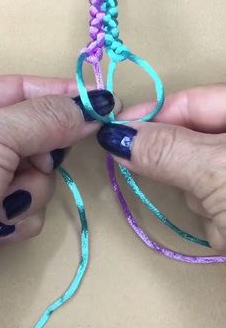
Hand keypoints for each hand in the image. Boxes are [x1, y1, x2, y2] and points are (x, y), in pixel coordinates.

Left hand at [0, 75, 118, 262]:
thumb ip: (45, 117)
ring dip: (31, 193)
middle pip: (40, 134)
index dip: (65, 94)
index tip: (104, 102)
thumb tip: (92, 108)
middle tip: (38, 163)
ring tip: (2, 204)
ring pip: (42, 176)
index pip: (25, 88)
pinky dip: (22, 219)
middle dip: (44, 155)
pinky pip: (33, 207)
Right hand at [97, 84, 225, 250]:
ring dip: (198, 194)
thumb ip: (167, 148)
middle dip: (178, 163)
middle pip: (191, 136)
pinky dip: (210, 214)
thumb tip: (115, 134)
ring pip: (198, 170)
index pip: (191, 99)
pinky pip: (209, 196)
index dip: (151, 113)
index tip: (113, 131)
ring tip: (219, 213)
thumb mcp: (216, 170)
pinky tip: (225, 227)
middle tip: (162, 177)